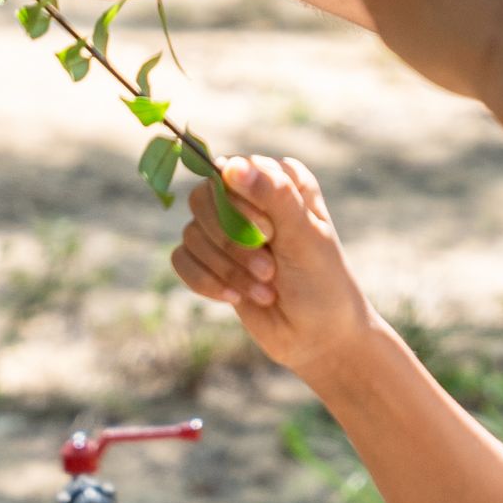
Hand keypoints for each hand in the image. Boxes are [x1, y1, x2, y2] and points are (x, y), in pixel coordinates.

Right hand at [172, 155, 371, 378]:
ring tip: (265, 290)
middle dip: (231, 243)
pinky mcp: (211, 260)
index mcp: (278, 177)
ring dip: (227, 269)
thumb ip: (273, 196)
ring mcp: (226, 228)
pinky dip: (205, 282)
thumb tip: (231, 165)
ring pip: (192, 232)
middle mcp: (249, 196)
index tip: (269, 235)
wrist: (318, 337)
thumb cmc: (321, 281)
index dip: (241, 205)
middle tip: (268, 269)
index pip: (232, 170)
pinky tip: (235, 298)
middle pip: (203, 199)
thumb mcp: (305, 237)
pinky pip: (181, 259)